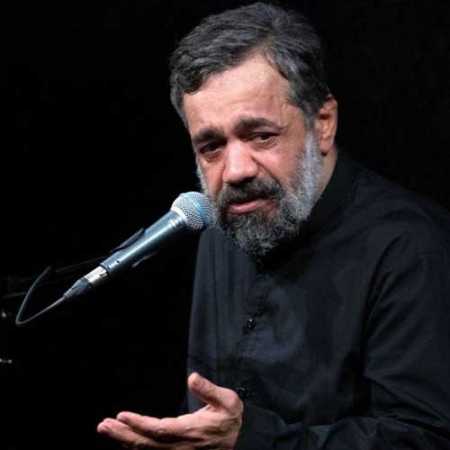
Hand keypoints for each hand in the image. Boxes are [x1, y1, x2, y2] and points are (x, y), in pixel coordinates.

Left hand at [97, 372, 242, 448]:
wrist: (238, 438)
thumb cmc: (230, 418)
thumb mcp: (228, 401)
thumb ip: (209, 389)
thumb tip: (191, 377)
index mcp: (190, 430)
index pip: (160, 430)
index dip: (140, 424)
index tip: (122, 416)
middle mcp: (180, 444)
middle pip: (146, 443)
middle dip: (123, 434)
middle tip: (103, 425)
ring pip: (145, 449)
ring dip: (123, 439)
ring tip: (105, 428)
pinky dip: (133, 445)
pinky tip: (122, 437)